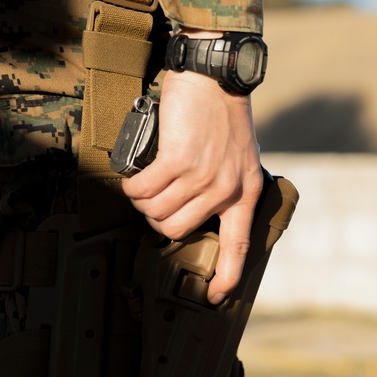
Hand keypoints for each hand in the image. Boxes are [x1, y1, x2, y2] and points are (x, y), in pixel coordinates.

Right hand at [121, 68, 262, 304]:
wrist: (215, 78)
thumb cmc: (222, 115)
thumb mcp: (239, 157)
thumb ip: (225, 185)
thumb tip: (198, 209)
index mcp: (244, 193)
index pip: (238, 246)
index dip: (227, 275)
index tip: (215, 297)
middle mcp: (225, 190)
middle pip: (176, 230)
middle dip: (157, 219)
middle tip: (154, 200)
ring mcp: (202, 177)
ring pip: (156, 211)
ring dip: (141, 201)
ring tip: (143, 184)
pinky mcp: (178, 161)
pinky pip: (143, 190)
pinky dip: (132, 185)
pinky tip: (135, 175)